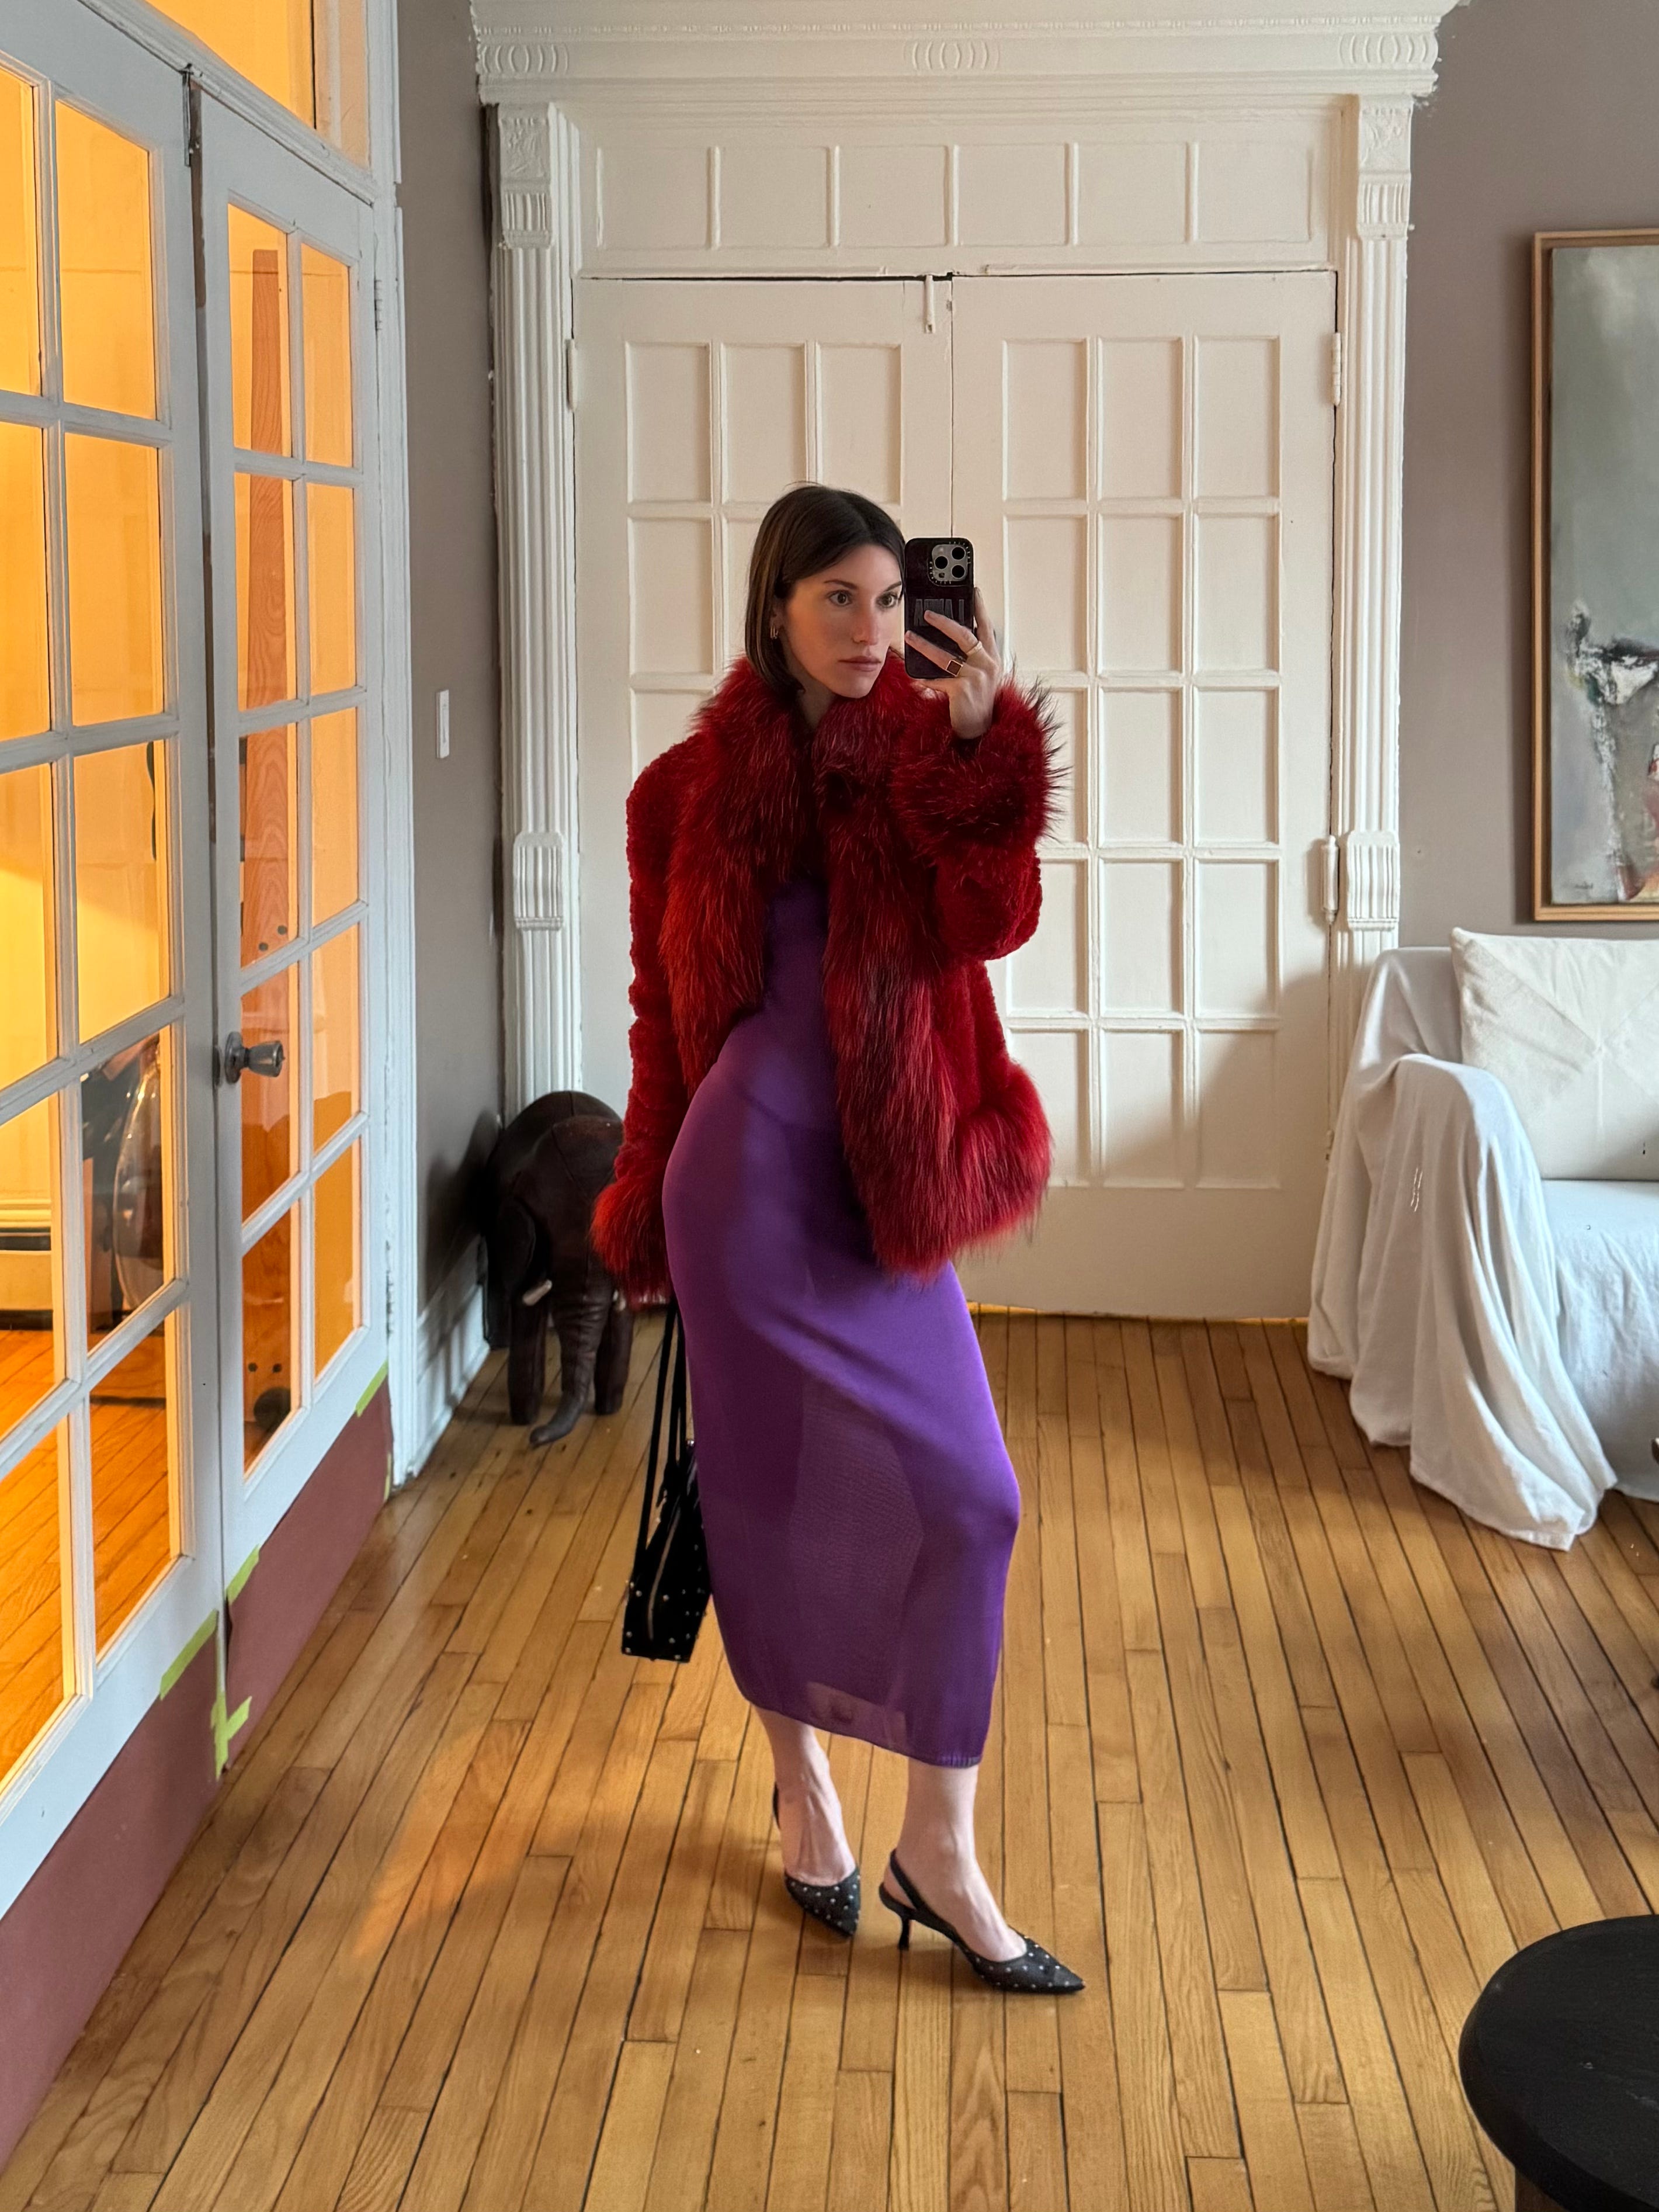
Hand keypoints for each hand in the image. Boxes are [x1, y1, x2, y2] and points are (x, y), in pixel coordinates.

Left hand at [905, 589, 1001, 739]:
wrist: (980, 731)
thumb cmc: (978, 701)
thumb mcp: (981, 675)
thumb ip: (972, 657)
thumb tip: (951, 636)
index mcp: (992, 658)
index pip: (986, 627)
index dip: (980, 608)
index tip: (974, 590)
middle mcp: (987, 665)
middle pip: (965, 635)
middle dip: (944, 621)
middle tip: (927, 613)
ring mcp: (976, 678)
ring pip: (945, 656)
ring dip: (924, 645)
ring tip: (909, 637)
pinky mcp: (962, 691)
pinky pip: (938, 680)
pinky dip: (924, 679)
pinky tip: (913, 676)